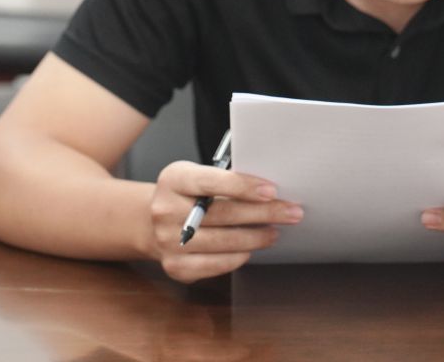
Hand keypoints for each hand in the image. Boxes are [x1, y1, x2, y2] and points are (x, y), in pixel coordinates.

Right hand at [149, 161, 302, 283]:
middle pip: (223, 214)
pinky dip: (237, 257)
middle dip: (263, 213)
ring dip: (255, 238)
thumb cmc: (187, 196)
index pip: (211, 181)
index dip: (243, 186)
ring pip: (222, 242)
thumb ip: (224, 181)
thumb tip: (269, 192)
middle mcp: (166, 210)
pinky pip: (214, 265)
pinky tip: (251, 249)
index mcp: (173, 179)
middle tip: (292, 212)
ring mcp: (167, 241)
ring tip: (275, 232)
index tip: (272, 191)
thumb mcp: (197, 176)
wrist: (151, 223)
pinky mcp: (174, 266)